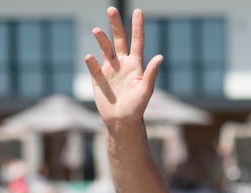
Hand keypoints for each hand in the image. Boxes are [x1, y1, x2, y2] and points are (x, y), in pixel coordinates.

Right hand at [84, 7, 162, 125]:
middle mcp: (122, 64)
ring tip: (97, 30)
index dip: (138, 26)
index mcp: (135, 65)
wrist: (122, 122)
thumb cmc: (137, 109)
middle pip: (119, 40)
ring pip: (105, 49)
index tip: (138, 11)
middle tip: (111, 9)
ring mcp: (110, 71)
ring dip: (101, 39)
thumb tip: (160, 57)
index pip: (137, 41)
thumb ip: (151, 74)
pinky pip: (94, 67)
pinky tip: (90, 58)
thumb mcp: (145, 91)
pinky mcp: (98, 79)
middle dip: (116, 25)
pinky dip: (91, 61)